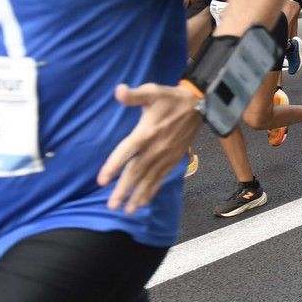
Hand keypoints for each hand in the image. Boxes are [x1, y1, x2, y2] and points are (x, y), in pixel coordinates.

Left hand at [97, 83, 203, 214]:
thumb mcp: (152, 91)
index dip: (114, 166)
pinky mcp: (174, 159)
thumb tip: (118, 90)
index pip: (127, 152)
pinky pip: (161, 177)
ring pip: (149, 178)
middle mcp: (155, 148)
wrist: (200, 104)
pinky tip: (144, 202)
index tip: (102, 181)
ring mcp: (166, 155)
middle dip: (124, 190)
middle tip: (112, 206)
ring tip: (127, 211)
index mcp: (146, 132)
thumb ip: (134, 95)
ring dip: (138, 195)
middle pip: (137, 171)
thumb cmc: (171, 98)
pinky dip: (152, 190)